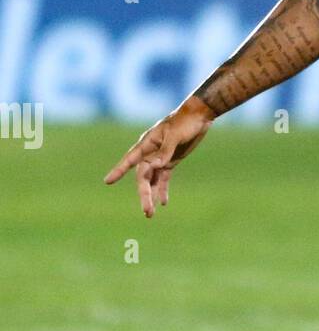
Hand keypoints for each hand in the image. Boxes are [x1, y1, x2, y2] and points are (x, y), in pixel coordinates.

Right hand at [103, 97, 214, 217]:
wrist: (198, 116)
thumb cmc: (185, 121)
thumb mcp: (175, 135)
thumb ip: (165, 151)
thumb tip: (156, 166)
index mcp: (147, 144)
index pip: (130, 160)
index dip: (118, 170)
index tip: (107, 181)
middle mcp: (150, 153)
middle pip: (143, 177)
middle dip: (144, 195)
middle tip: (147, 212)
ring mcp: (160, 158)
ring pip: (152, 180)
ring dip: (151, 196)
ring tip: (150, 214)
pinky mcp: (170, 161)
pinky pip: (163, 178)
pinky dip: (162, 190)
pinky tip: (163, 203)